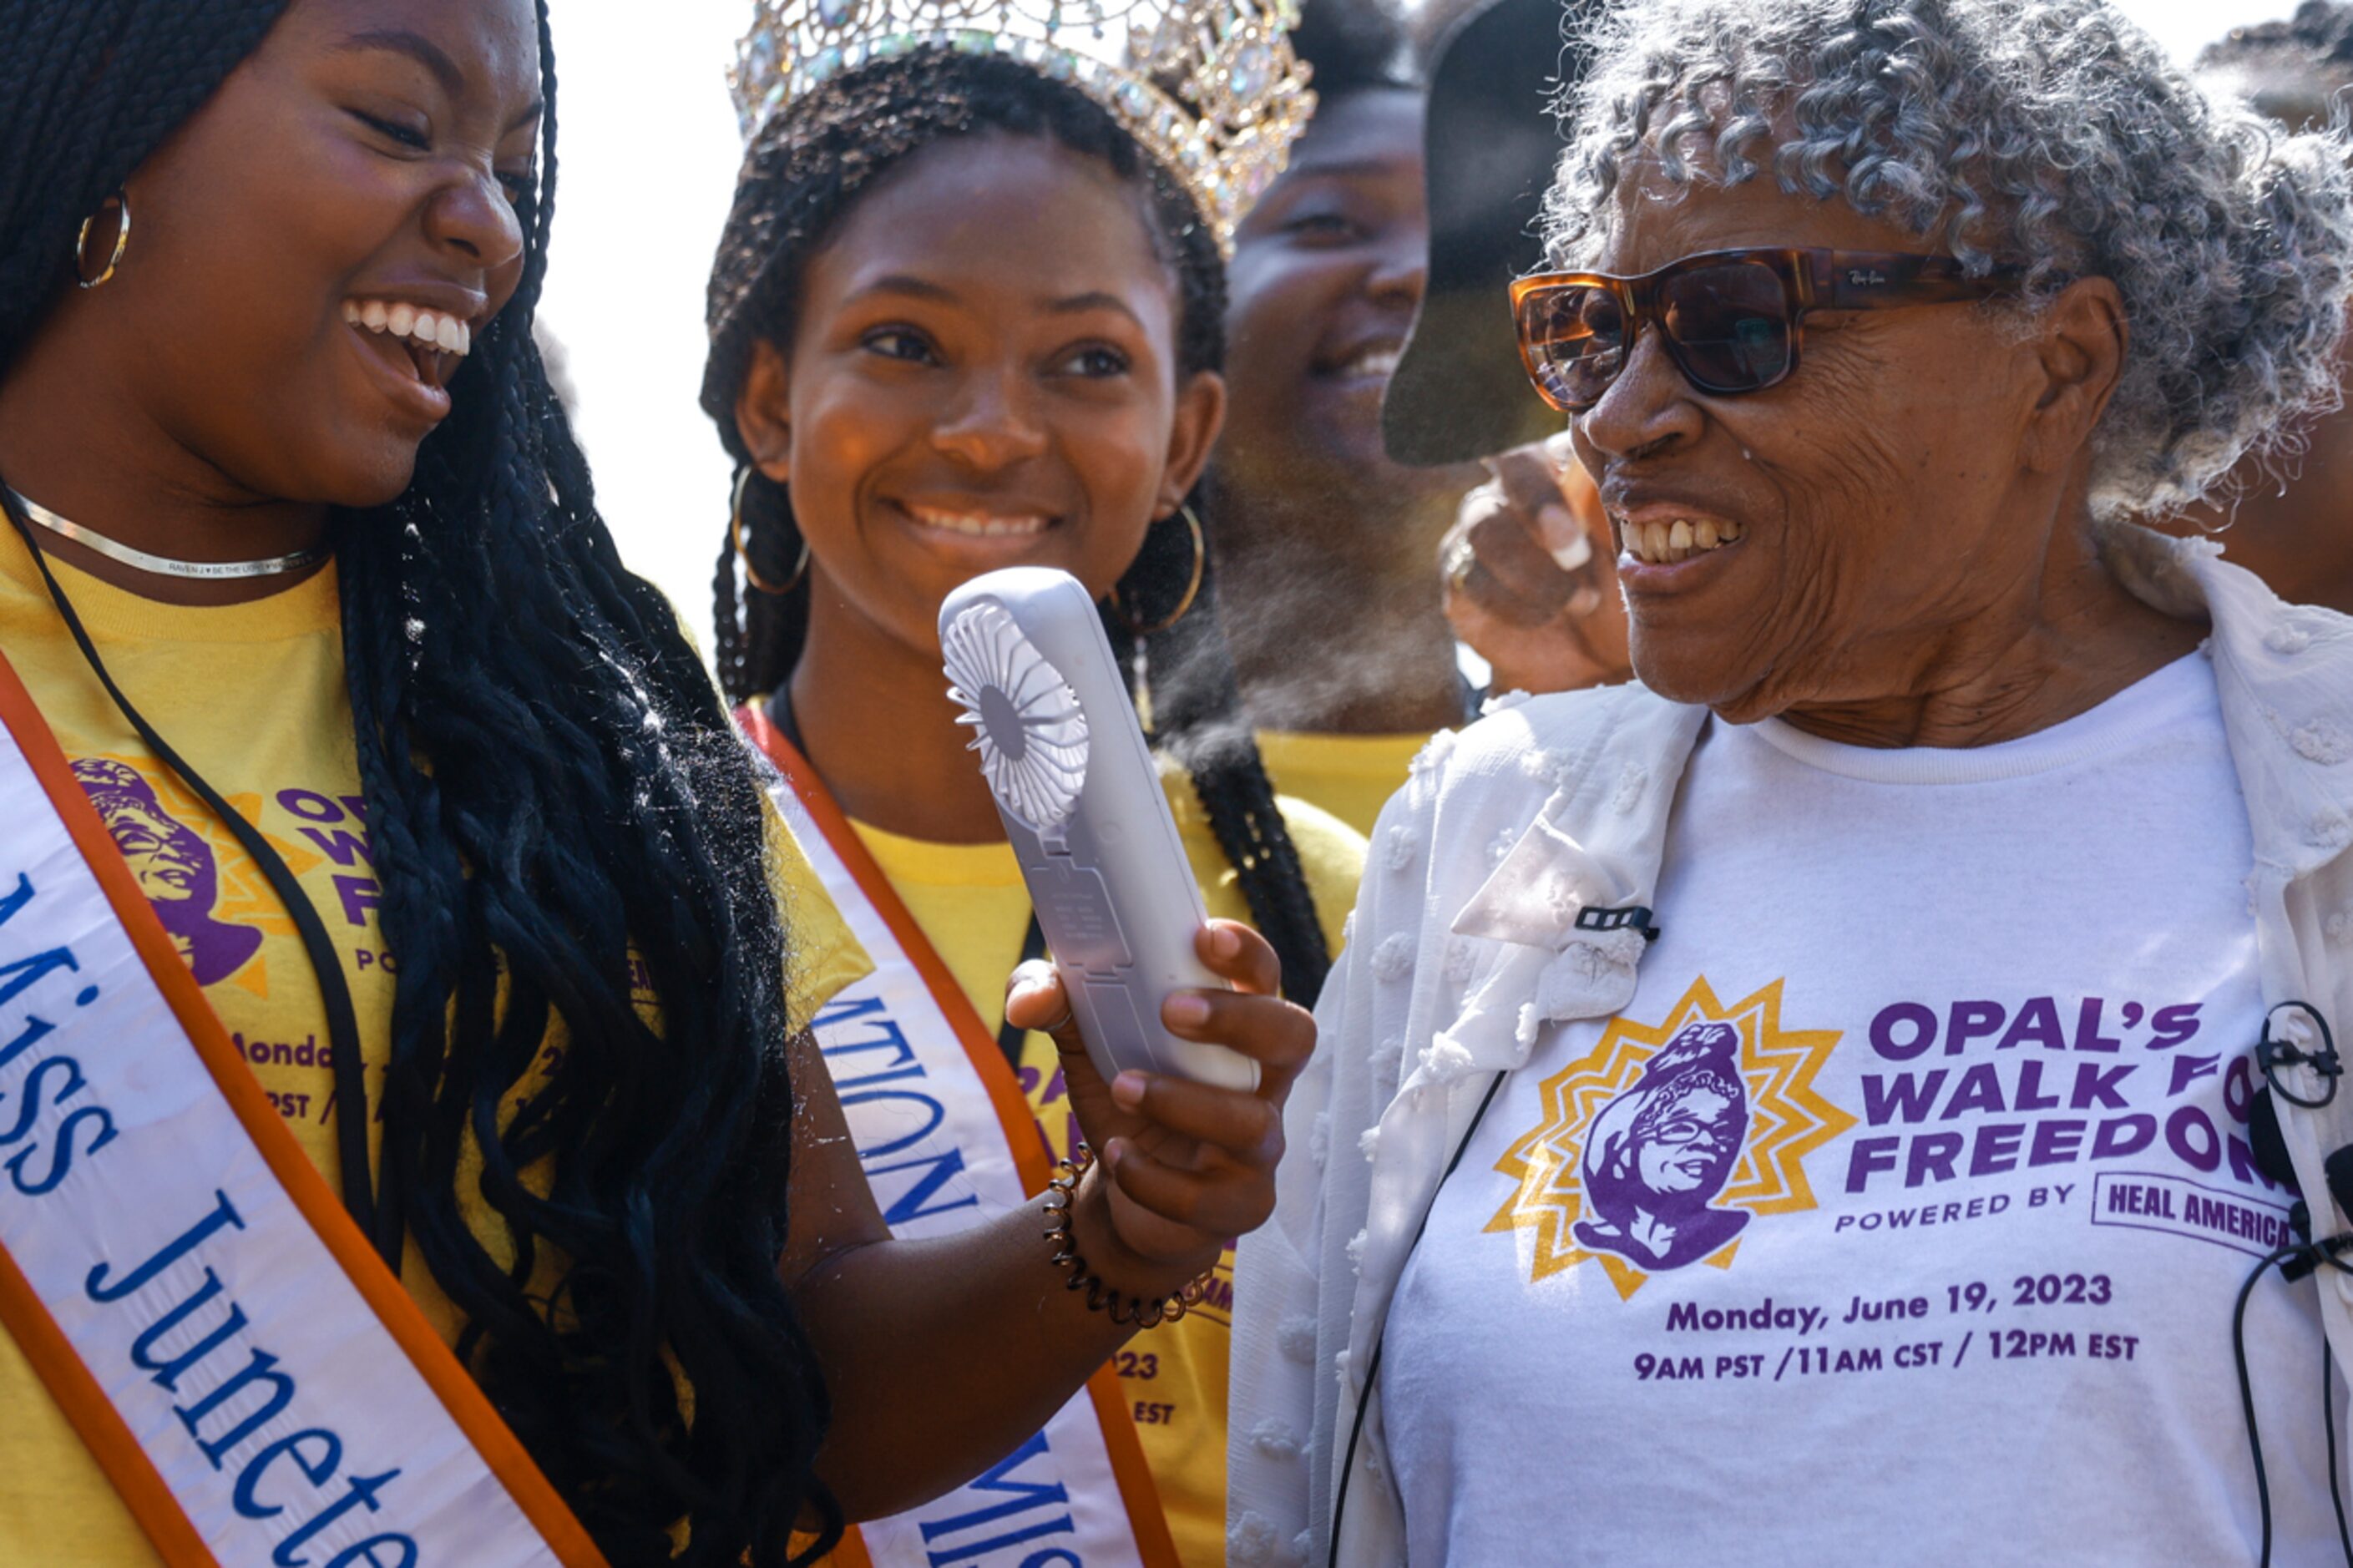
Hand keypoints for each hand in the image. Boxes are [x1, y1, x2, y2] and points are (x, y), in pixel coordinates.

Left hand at [1002, 920, 1313, 1287]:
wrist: (1124, 1191)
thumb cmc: (1126, 1093)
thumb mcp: (1086, 1041)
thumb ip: (1057, 1002)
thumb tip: (1029, 998)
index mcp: (1235, 1025)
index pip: (1263, 974)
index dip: (1245, 953)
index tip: (1203, 936)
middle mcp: (1262, 1080)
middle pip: (1292, 1036)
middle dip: (1238, 1019)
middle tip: (1174, 1012)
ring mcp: (1259, 1146)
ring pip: (1253, 1124)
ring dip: (1183, 1102)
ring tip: (1124, 1087)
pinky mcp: (1240, 1203)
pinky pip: (1207, 1197)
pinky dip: (1153, 1176)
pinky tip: (1117, 1154)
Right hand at [1441, 432, 1631, 695]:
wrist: (1598, 654)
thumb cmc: (1622, 584)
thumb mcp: (1634, 541)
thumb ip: (1626, 498)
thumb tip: (1633, 460)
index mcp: (1556, 467)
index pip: (1536, 447)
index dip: (1548, 479)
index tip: (1584, 519)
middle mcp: (1509, 491)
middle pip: (1505, 473)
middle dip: (1540, 510)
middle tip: (1578, 555)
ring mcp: (1477, 535)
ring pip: (1483, 528)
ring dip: (1534, 570)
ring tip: (1580, 602)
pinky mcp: (1460, 582)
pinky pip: (1471, 580)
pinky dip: (1515, 603)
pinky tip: (1548, 617)